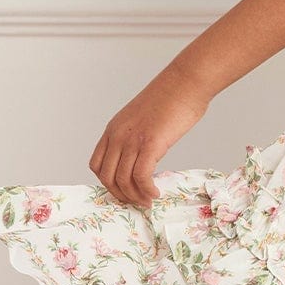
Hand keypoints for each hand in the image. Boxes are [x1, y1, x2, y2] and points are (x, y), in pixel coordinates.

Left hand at [89, 69, 210, 206]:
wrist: (186, 83)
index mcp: (113, 129)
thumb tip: (143, 156)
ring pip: (123, 180)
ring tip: (149, 200)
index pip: (97, 165)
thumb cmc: (172, 98)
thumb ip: (137, 136)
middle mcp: (118, 135)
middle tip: (138, 202)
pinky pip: (141, 176)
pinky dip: (146, 190)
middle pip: (107, 177)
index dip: (108, 183)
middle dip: (122, 195)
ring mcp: (133, 140)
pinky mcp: (151, 143)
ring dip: (136, 196)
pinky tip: (156, 193)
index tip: (125, 191)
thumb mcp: (143, 118)